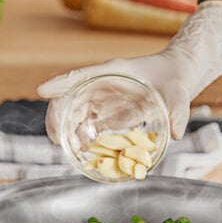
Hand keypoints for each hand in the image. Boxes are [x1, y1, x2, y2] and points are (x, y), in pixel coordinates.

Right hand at [37, 0, 221, 141]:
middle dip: (58, 117)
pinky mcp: (106, 110)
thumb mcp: (179, 94)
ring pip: (73, 111)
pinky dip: (79, 135)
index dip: (60, 83)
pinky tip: (84, 150)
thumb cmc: (174, 80)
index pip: (81, 75)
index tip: (42, 92)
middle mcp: (102, 83)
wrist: (177, 76)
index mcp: (114, 72)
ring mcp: (102, 96)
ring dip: (67, 129)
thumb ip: (178, 112)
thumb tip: (177, 135)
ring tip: (74, 150)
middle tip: (59, 141)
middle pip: (69, 96)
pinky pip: (85, 121)